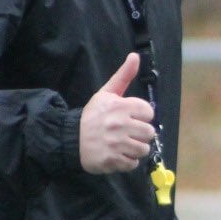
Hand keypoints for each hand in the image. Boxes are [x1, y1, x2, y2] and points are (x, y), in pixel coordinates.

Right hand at [79, 54, 156, 173]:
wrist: (71, 138)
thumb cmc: (92, 116)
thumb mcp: (106, 93)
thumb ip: (123, 76)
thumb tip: (135, 56)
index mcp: (120, 106)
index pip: (148, 112)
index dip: (142, 116)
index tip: (132, 117)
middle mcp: (119, 125)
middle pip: (149, 132)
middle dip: (141, 134)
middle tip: (128, 133)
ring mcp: (116, 144)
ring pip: (143, 149)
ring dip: (136, 149)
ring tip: (124, 144)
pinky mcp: (112, 160)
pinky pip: (133, 164)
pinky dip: (127, 161)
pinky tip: (118, 154)